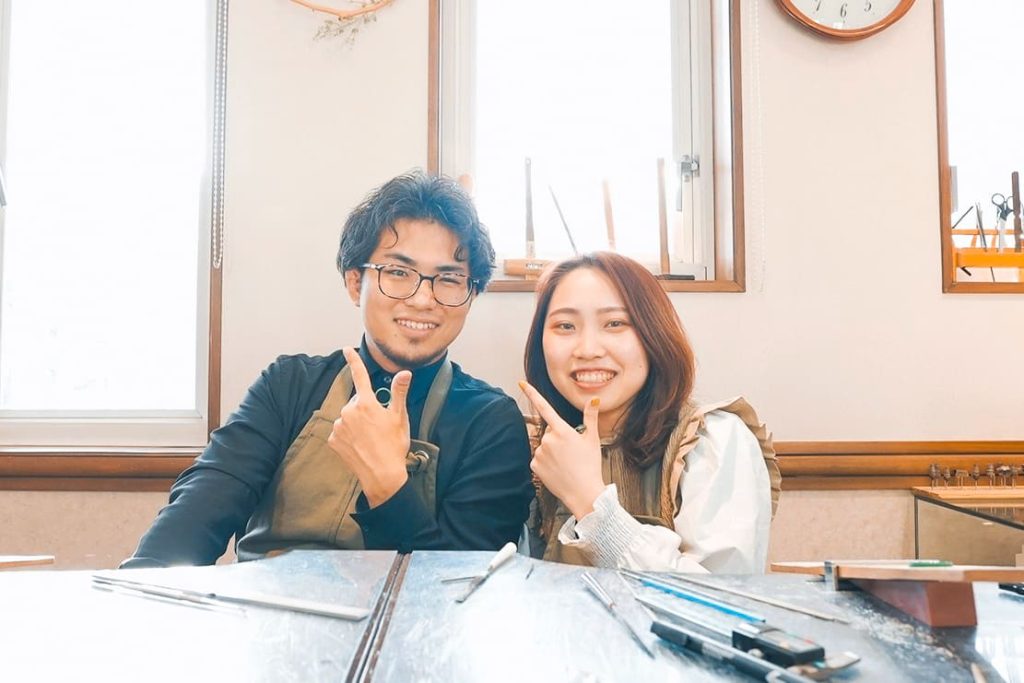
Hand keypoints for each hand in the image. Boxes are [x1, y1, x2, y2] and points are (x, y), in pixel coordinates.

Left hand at [327, 347, 411, 506]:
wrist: (382, 476)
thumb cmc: (394, 446)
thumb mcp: (400, 417)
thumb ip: (398, 392)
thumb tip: (404, 372)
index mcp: (366, 403)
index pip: (359, 376)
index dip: (353, 360)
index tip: (346, 349)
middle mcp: (349, 411)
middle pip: (357, 401)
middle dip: (365, 408)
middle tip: (379, 425)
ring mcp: (340, 426)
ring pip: (348, 417)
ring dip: (356, 422)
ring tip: (370, 438)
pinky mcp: (333, 440)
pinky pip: (341, 431)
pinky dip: (348, 435)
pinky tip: (360, 445)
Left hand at [519, 381, 605, 518]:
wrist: (583, 493)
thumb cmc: (590, 466)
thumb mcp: (593, 439)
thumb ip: (590, 417)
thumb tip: (594, 399)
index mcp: (562, 430)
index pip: (545, 407)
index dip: (532, 393)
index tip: (521, 383)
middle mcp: (548, 440)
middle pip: (550, 432)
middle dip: (559, 438)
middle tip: (572, 452)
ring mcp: (539, 453)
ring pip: (545, 446)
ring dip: (553, 451)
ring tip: (566, 463)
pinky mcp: (534, 466)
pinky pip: (539, 459)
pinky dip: (546, 463)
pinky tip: (557, 470)